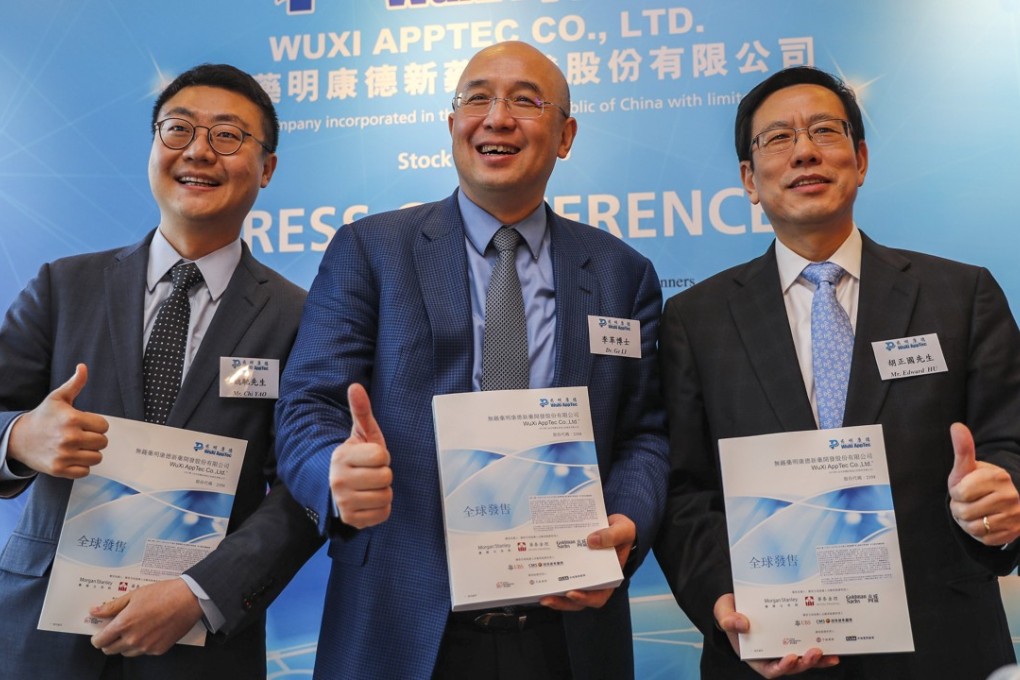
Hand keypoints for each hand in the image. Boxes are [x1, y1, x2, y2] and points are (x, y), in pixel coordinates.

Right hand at [8, 364, 107, 477]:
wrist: (19, 438)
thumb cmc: (43, 416)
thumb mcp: (58, 398)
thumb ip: (75, 384)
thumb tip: (83, 367)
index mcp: (72, 419)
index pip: (104, 426)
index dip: (97, 425)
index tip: (87, 424)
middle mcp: (69, 438)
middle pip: (102, 442)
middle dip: (95, 438)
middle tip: (82, 435)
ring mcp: (64, 455)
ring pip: (97, 457)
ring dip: (90, 453)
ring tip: (78, 446)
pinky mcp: (59, 469)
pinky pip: (85, 471)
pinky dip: (82, 466)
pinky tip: (73, 457)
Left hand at [90, 578, 203, 655]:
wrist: (189, 599)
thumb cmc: (163, 593)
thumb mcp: (134, 595)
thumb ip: (112, 606)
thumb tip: (94, 611)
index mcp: (124, 624)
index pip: (100, 641)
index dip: (97, 637)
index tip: (101, 633)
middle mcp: (132, 639)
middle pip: (110, 650)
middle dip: (110, 642)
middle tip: (117, 631)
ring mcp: (146, 647)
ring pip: (126, 653)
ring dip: (125, 645)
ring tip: (136, 629)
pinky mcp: (158, 650)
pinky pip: (144, 652)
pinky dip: (143, 644)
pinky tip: (151, 631)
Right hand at [329, 383, 391, 528]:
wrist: (337, 486)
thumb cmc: (356, 457)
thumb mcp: (361, 434)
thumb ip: (361, 410)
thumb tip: (355, 386)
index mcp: (341, 457)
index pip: (381, 457)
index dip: (381, 456)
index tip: (370, 457)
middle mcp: (338, 481)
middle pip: (386, 477)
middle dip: (383, 474)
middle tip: (371, 472)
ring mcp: (343, 502)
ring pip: (386, 496)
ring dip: (383, 491)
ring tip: (370, 486)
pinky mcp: (351, 520)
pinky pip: (383, 513)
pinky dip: (381, 508)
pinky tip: (369, 500)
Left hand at [539, 514, 634, 610]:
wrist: (613, 523)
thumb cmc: (622, 531)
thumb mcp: (624, 530)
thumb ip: (612, 535)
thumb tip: (592, 540)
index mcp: (608, 577)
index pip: (598, 596)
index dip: (585, 598)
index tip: (571, 593)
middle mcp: (593, 580)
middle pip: (577, 598)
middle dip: (562, 601)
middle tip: (546, 598)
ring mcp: (580, 574)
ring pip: (566, 592)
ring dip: (553, 595)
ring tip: (539, 593)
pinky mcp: (570, 565)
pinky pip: (559, 575)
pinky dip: (549, 577)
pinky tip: (538, 573)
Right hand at [714, 594, 838, 676]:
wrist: (736, 602)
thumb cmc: (729, 611)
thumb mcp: (723, 614)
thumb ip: (728, 620)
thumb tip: (742, 624)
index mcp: (754, 654)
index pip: (769, 668)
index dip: (781, 667)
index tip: (790, 658)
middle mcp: (771, 655)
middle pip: (791, 665)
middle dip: (804, 662)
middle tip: (813, 652)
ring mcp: (783, 647)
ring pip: (802, 659)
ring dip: (816, 659)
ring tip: (826, 653)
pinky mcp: (793, 637)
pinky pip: (807, 646)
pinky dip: (821, 651)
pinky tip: (833, 650)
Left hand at [948, 422, 1019, 544]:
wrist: (999, 500)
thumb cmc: (976, 482)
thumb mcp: (967, 468)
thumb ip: (963, 449)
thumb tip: (956, 426)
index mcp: (998, 476)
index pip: (960, 493)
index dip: (956, 493)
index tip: (962, 489)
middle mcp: (1010, 495)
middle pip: (964, 512)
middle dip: (959, 509)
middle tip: (967, 503)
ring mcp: (1015, 515)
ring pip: (974, 528)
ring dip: (966, 523)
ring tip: (973, 513)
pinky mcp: (1014, 532)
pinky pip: (984, 539)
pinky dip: (978, 534)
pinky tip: (983, 522)